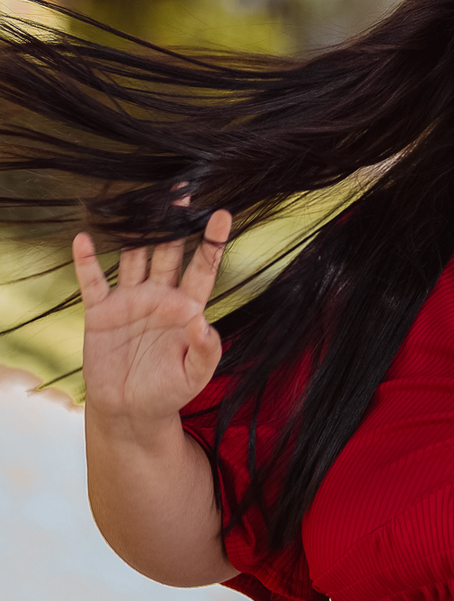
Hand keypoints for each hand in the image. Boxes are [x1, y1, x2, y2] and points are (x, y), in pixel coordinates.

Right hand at [72, 211, 232, 433]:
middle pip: (168, 251)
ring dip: (136, 232)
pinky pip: (93, 281)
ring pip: (134, 257)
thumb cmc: (170, 391)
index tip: (223, 213)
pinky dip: (87, 261)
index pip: (202, 268)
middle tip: (181, 188)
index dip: (212, 241)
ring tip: (140, 199)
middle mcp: (160, 296)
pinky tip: (84, 237)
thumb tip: (204, 321)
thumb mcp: (196, 374)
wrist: (132, 411)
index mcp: (187, 307)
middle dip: (175, 221)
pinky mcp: (101, 312)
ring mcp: (130, 301)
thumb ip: (206, 349)